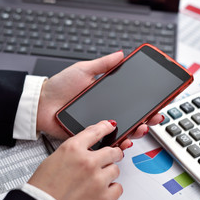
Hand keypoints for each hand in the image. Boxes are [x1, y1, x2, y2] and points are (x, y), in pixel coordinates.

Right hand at [28, 120, 123, 199]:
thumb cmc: (43, 189)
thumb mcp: (54, 159)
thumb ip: (74, 151)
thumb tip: (87, 149)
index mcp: (73, 149)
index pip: (95, 131)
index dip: (105, 127)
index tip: (110, 126)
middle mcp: (88, 162)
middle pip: (112, 151)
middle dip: (113, 154)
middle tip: (110, 158)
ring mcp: (98, 180)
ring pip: (115, 170)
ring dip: (109, 174)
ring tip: (96, 181)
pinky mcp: (104, 197)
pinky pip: (118, 188)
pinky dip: (111, 190)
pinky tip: (101, 191)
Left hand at [36, 51, 163, 149]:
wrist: (41, 103)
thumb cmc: (59, 87)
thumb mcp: (83, 70)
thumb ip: (103, 64)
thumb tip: (121, 55)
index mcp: (106, 97)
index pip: (131, 101)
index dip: (146, 103)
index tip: (158, 102)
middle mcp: (105, 112)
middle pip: (132, 118)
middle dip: (146, 119)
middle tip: (154, 117)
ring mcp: (99, 126)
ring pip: (123, 132)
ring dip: (136, 131)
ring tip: (142, 128)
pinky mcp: (90, 137)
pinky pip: (107, 143)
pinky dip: (119, 144)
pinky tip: (125, 141)